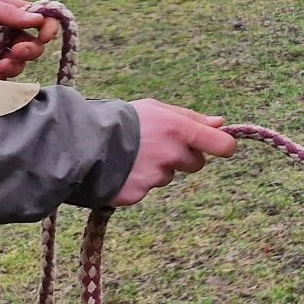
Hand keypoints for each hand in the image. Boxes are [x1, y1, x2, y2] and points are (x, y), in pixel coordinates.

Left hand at [0, 0, 55, 76]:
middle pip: (32, 47)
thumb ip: (5, 13)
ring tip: (0, 66)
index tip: (44, 36)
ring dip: (14, 68)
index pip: (40, 21)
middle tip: (16, 53)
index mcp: (9, 14)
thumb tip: (37, 21)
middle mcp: (4, 34)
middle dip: (30, 52)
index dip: (48, 29)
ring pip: (16, 65)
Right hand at [113, 101, 236, 206]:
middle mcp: (171, 155)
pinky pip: (147, 189)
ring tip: (132, 155)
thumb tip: (220, 123)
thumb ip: (190, 117)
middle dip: (182, 157)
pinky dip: (137, 182)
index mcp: (180, 130)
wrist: (79, 142)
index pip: (222, 145)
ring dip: (156, 168)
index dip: (224, 147)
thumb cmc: (121, 120)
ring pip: (168, 176)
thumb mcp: (156, 109)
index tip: (221, 147)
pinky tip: (122, 170)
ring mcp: (154, 177)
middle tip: (157, 146)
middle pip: (196, 163)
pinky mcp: (137, 194)